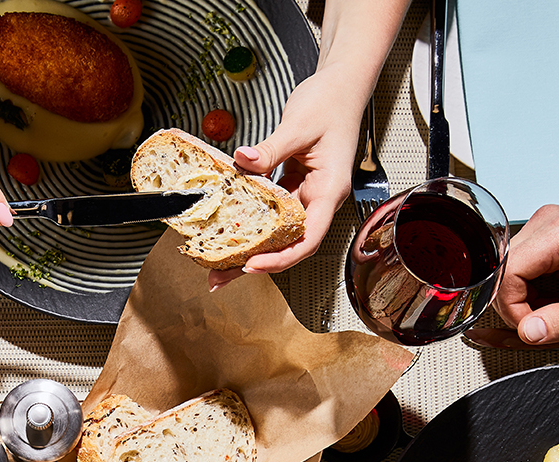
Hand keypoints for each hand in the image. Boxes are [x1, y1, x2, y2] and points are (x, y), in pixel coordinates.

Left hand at [208, 68, 363, 289]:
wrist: (341, 86)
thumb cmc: (332, 103)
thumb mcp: (299, 124)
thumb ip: (272, 147)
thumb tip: (244, 160)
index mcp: (329, 190)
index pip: (307, 238)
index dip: (280, 258)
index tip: (251, 264)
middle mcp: (318, 199)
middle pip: (289, 244)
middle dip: (256, 264)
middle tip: (218, 277)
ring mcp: (306, 194)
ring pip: (278, 232)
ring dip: (250, 248)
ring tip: (216, 263)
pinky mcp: (293, 186)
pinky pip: (271, 212)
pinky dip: (251, 222)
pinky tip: (229, 228)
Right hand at [494, 205, 558, 345]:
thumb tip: (529, 332)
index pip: (507, 272)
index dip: (512, 308)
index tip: (533, 327)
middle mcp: (552, 221)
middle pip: (503, 270)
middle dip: (517, 304)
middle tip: (545, 322)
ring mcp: (548, 224)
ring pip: (508, 269)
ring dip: (524, 297)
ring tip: (556, 308)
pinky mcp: (547, 232)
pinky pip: (520, 265)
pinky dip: (531, 288)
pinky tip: (555, 295)